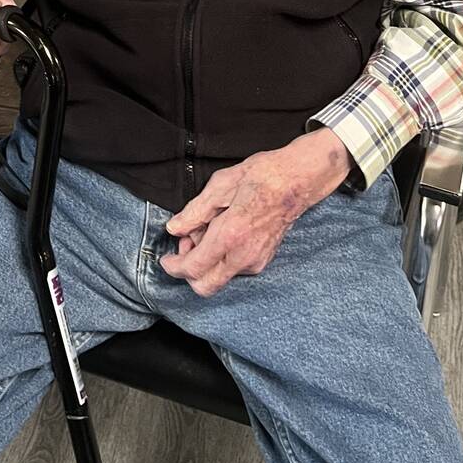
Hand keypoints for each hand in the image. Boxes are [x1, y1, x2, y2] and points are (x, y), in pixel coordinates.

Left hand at [159, 128, 353, 296]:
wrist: (296, 180)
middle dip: (189, 270)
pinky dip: (220, 258)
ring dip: (205, 262)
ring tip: (208, 228)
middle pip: (206, 286)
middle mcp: (244, 256)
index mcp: (230, 235)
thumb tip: (175, 228)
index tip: (166, 259)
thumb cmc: (261, 176)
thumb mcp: (221, 185)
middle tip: (187, 241)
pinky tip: (223, 232)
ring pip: (219, 278)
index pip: (194, 268)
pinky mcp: (263, 261)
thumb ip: (194, 211)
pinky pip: (233, 269)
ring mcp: (256, 261)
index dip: (174, 267)